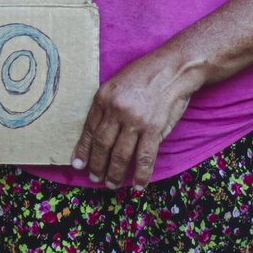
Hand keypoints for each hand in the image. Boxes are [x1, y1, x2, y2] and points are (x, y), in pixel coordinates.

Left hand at [71, 51, 200, 191]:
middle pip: (102, 145)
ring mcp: (135, 120)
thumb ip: (109, 105)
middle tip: (94, 178)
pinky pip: (145, 157)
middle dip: (97, 166)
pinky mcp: (154, 128)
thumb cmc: (147, 72)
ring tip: (111, 184)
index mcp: (104, 97)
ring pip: (120, 155)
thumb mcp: (118, 82)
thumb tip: (101, 132)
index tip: (78, 164)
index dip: (83, 150)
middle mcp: (117, 110)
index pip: (89, 129)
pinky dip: (141, 174)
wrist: (175, 67)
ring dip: (115, 174)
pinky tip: (138, 185)